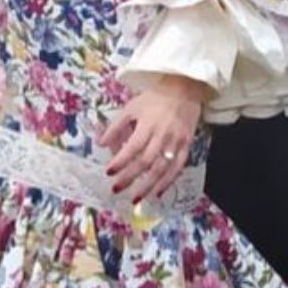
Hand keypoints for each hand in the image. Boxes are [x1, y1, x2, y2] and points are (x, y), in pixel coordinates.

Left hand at [99, 76, 207, 203]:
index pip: (132, 148)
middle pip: (145, 162)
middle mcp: (162, 135)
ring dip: (147, 186)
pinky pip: (177, 168)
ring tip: (135, 198)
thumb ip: (116, 126)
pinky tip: (157, 192)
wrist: (185, 89)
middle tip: (116, 188)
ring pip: (161, 170)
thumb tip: (101, 142)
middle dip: (129, 178)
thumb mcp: (132, 107)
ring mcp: (176, 142)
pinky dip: (168, 182)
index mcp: (148, 124)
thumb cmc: (156, 97)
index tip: (109, 172)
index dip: (120, 162)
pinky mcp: (186, 146)